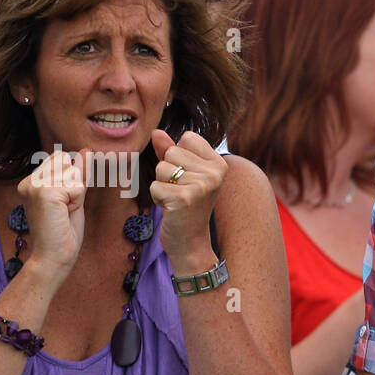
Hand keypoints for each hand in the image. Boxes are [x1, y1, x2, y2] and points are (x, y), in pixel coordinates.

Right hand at [16, 147, 87, 287]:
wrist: (53, 258)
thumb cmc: (63, 233)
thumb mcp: (73, 197)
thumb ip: (77, 173)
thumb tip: (86, 150)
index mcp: (31, 181)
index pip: (60, 159)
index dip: (70, 180)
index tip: (61, 205)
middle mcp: (29, 181)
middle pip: (66, 160)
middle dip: (74, 185)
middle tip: (63, 210)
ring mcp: (34, 185)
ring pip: (73, 172)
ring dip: (76, 194)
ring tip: (63, 213)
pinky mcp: (44, 192)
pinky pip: (77, 185)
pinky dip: (77, 201)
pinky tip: (63, 215)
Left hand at [149, 129, 225, 272]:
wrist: (190, 243)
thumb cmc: (185, 206)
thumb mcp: (181, 175)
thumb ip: (169, 151)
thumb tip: (155, 131)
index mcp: (219, 164)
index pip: (187, 137)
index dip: (178, 156)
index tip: (187, 177)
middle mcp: (214, 173)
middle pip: (171, 151)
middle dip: (168, 172)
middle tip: (180, 192)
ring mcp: (201, 186)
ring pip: (161, 168)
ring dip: (162, 185)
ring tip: (176, 200)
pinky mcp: (184, 199)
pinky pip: (155, 186)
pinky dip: (157, 198)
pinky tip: (171, 209)